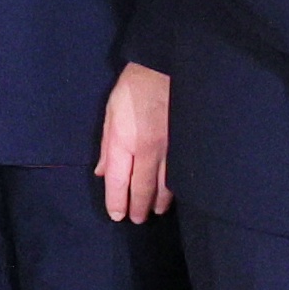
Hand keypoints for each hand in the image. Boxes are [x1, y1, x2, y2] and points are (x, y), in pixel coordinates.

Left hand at [96, 62, 172, 222]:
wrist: (165, 69)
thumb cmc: (132, 90)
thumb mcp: (110, 115)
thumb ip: (107, 148)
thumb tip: (102, 173)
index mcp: (124, 141)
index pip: (119, 182)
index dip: (117, 202)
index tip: (117, 215)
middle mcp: (147, 150)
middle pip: (143, 188)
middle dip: (139, 207)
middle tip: (137, 220)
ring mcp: (170, 149)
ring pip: (166, 185)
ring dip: (160, 201)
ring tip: (156, 211)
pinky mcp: (186, 144)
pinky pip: (180, 172)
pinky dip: (176, 187)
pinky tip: (174, 193)